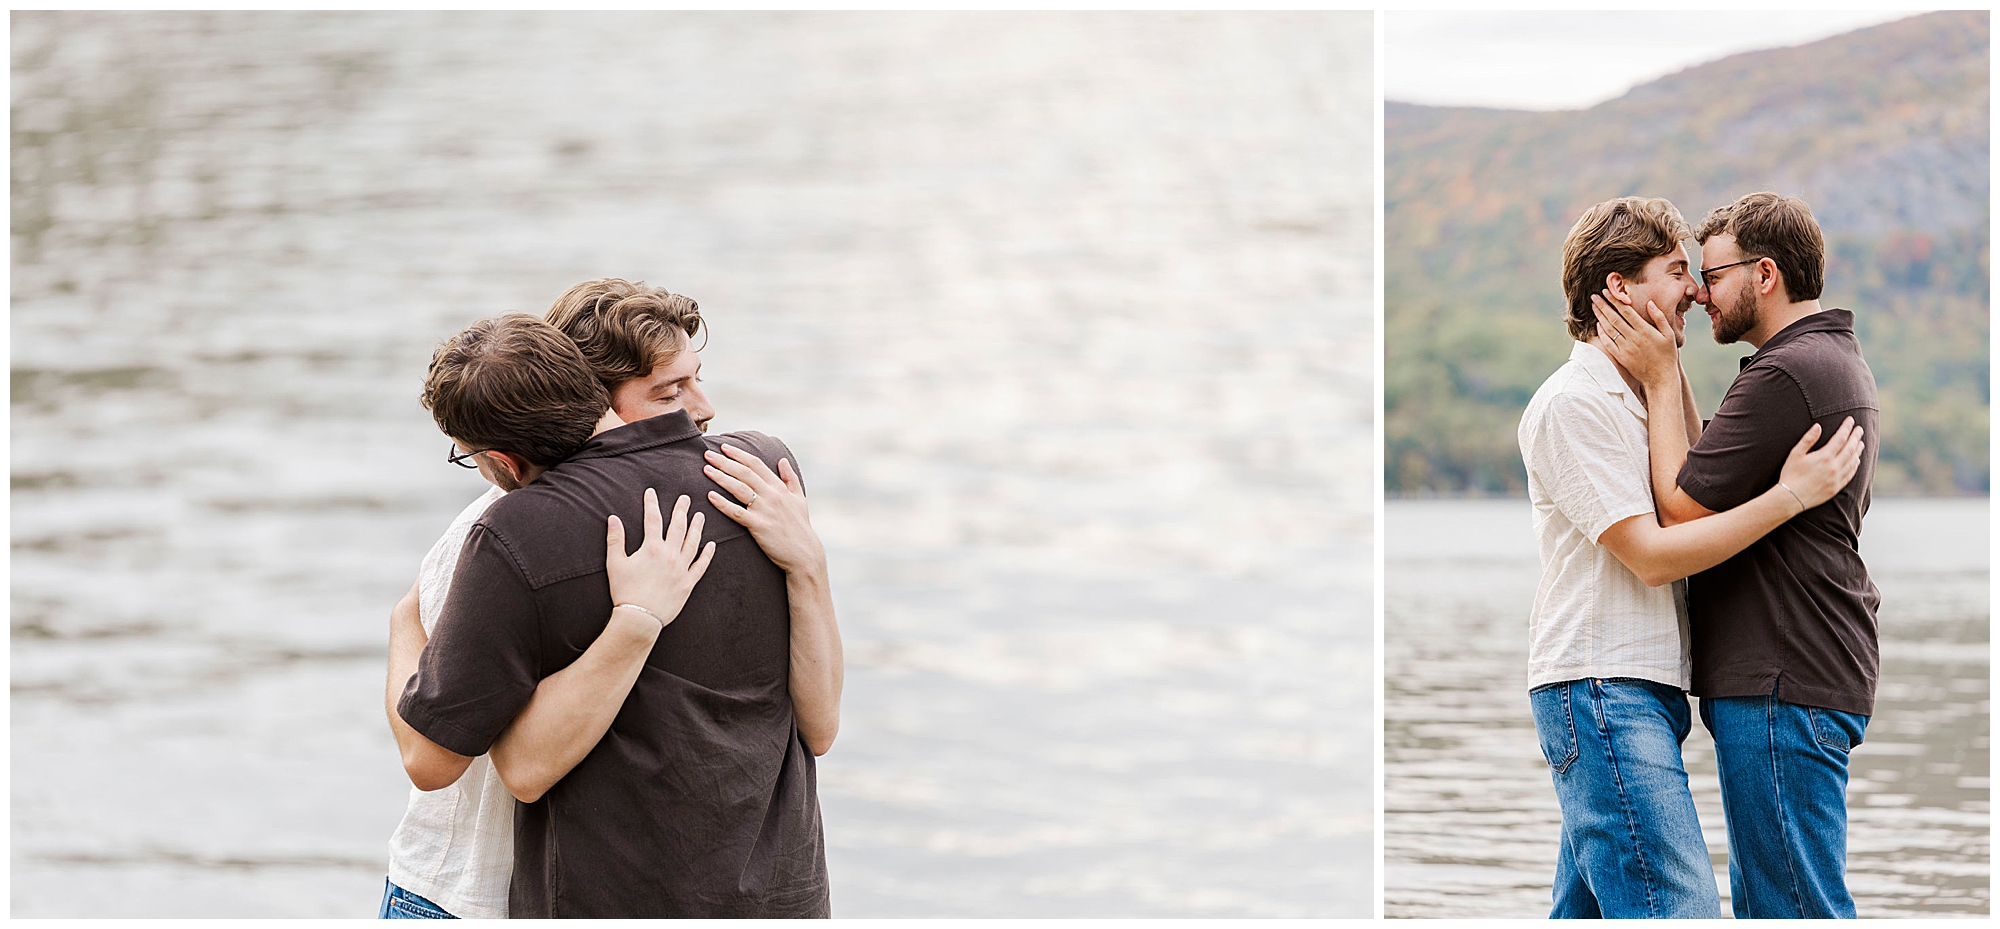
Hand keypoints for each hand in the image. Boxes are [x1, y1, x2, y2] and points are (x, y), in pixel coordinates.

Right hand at [605, 489, 715, 624]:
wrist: (640, 617)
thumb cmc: (624, 591)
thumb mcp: (615, 563)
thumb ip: (615, 539)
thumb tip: (613, 519)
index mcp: (651, 548)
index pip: (653, 519)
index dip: (651, 504)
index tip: (651, 492)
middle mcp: (669, 555)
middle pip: (678, 527)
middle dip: (681, 510)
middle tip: (685, 499)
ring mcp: (681, 569)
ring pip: (692, 543)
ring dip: (697, 527)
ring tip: (701, 516)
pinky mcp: (688, 583)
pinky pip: (701, 566)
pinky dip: (707, 555)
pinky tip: (712, 545)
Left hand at [704, 444, 825, 575]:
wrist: (804, 553)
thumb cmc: (800, 527)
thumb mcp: (800, 499)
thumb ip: (790, 478)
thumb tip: (782, 460)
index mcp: (779, 487)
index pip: (756, 465)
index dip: (739, 454)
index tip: (724, 447)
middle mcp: (772, 495)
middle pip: (744, 473)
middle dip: (724, 462)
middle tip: (707, 454)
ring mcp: (765, 510)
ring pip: (739, 489)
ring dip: (721, 477)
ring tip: (706, 469)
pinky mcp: (759, 526)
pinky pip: (737, 513)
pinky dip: (723, 504)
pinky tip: (710, 496)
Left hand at [1591, 289, 1677, 387]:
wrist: (1660, 378)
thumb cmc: (1667, 355)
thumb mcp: (1669, 335)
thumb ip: (1659, 318)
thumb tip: (1649, 303)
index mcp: (1645, 330)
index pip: (1626, 311)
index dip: (1615, 300)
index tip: (1607, 291)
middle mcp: (1633, 338)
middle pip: (1614, 318)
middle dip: (1603, 305)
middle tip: (1594, 295)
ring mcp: (1625, 348)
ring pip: (1609, 329)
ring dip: (1600, 316)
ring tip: (1594, 306)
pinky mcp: (1621, 357)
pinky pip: (1608, 343)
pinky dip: (1602, 333)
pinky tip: (1598, 324)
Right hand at [1776, 418, 1864, 512]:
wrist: (1791, 498)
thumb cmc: (1790, 474)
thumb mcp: (1795, 454)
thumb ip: (1808, 439)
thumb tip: (1818, 426)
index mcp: (1825, 457)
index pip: (1840, 438)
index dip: (1846, 428)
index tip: (1851, 420)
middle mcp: (1834, 467)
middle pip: (1850, 448)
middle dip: (1855, 437)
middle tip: (1860, 429)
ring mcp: (1837, 477)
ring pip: (1853, 461)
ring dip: (1858, 450)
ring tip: (1860, 443)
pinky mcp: (1837, 486)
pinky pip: (1851, 473)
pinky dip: (1855, 465)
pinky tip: (1856, 460)